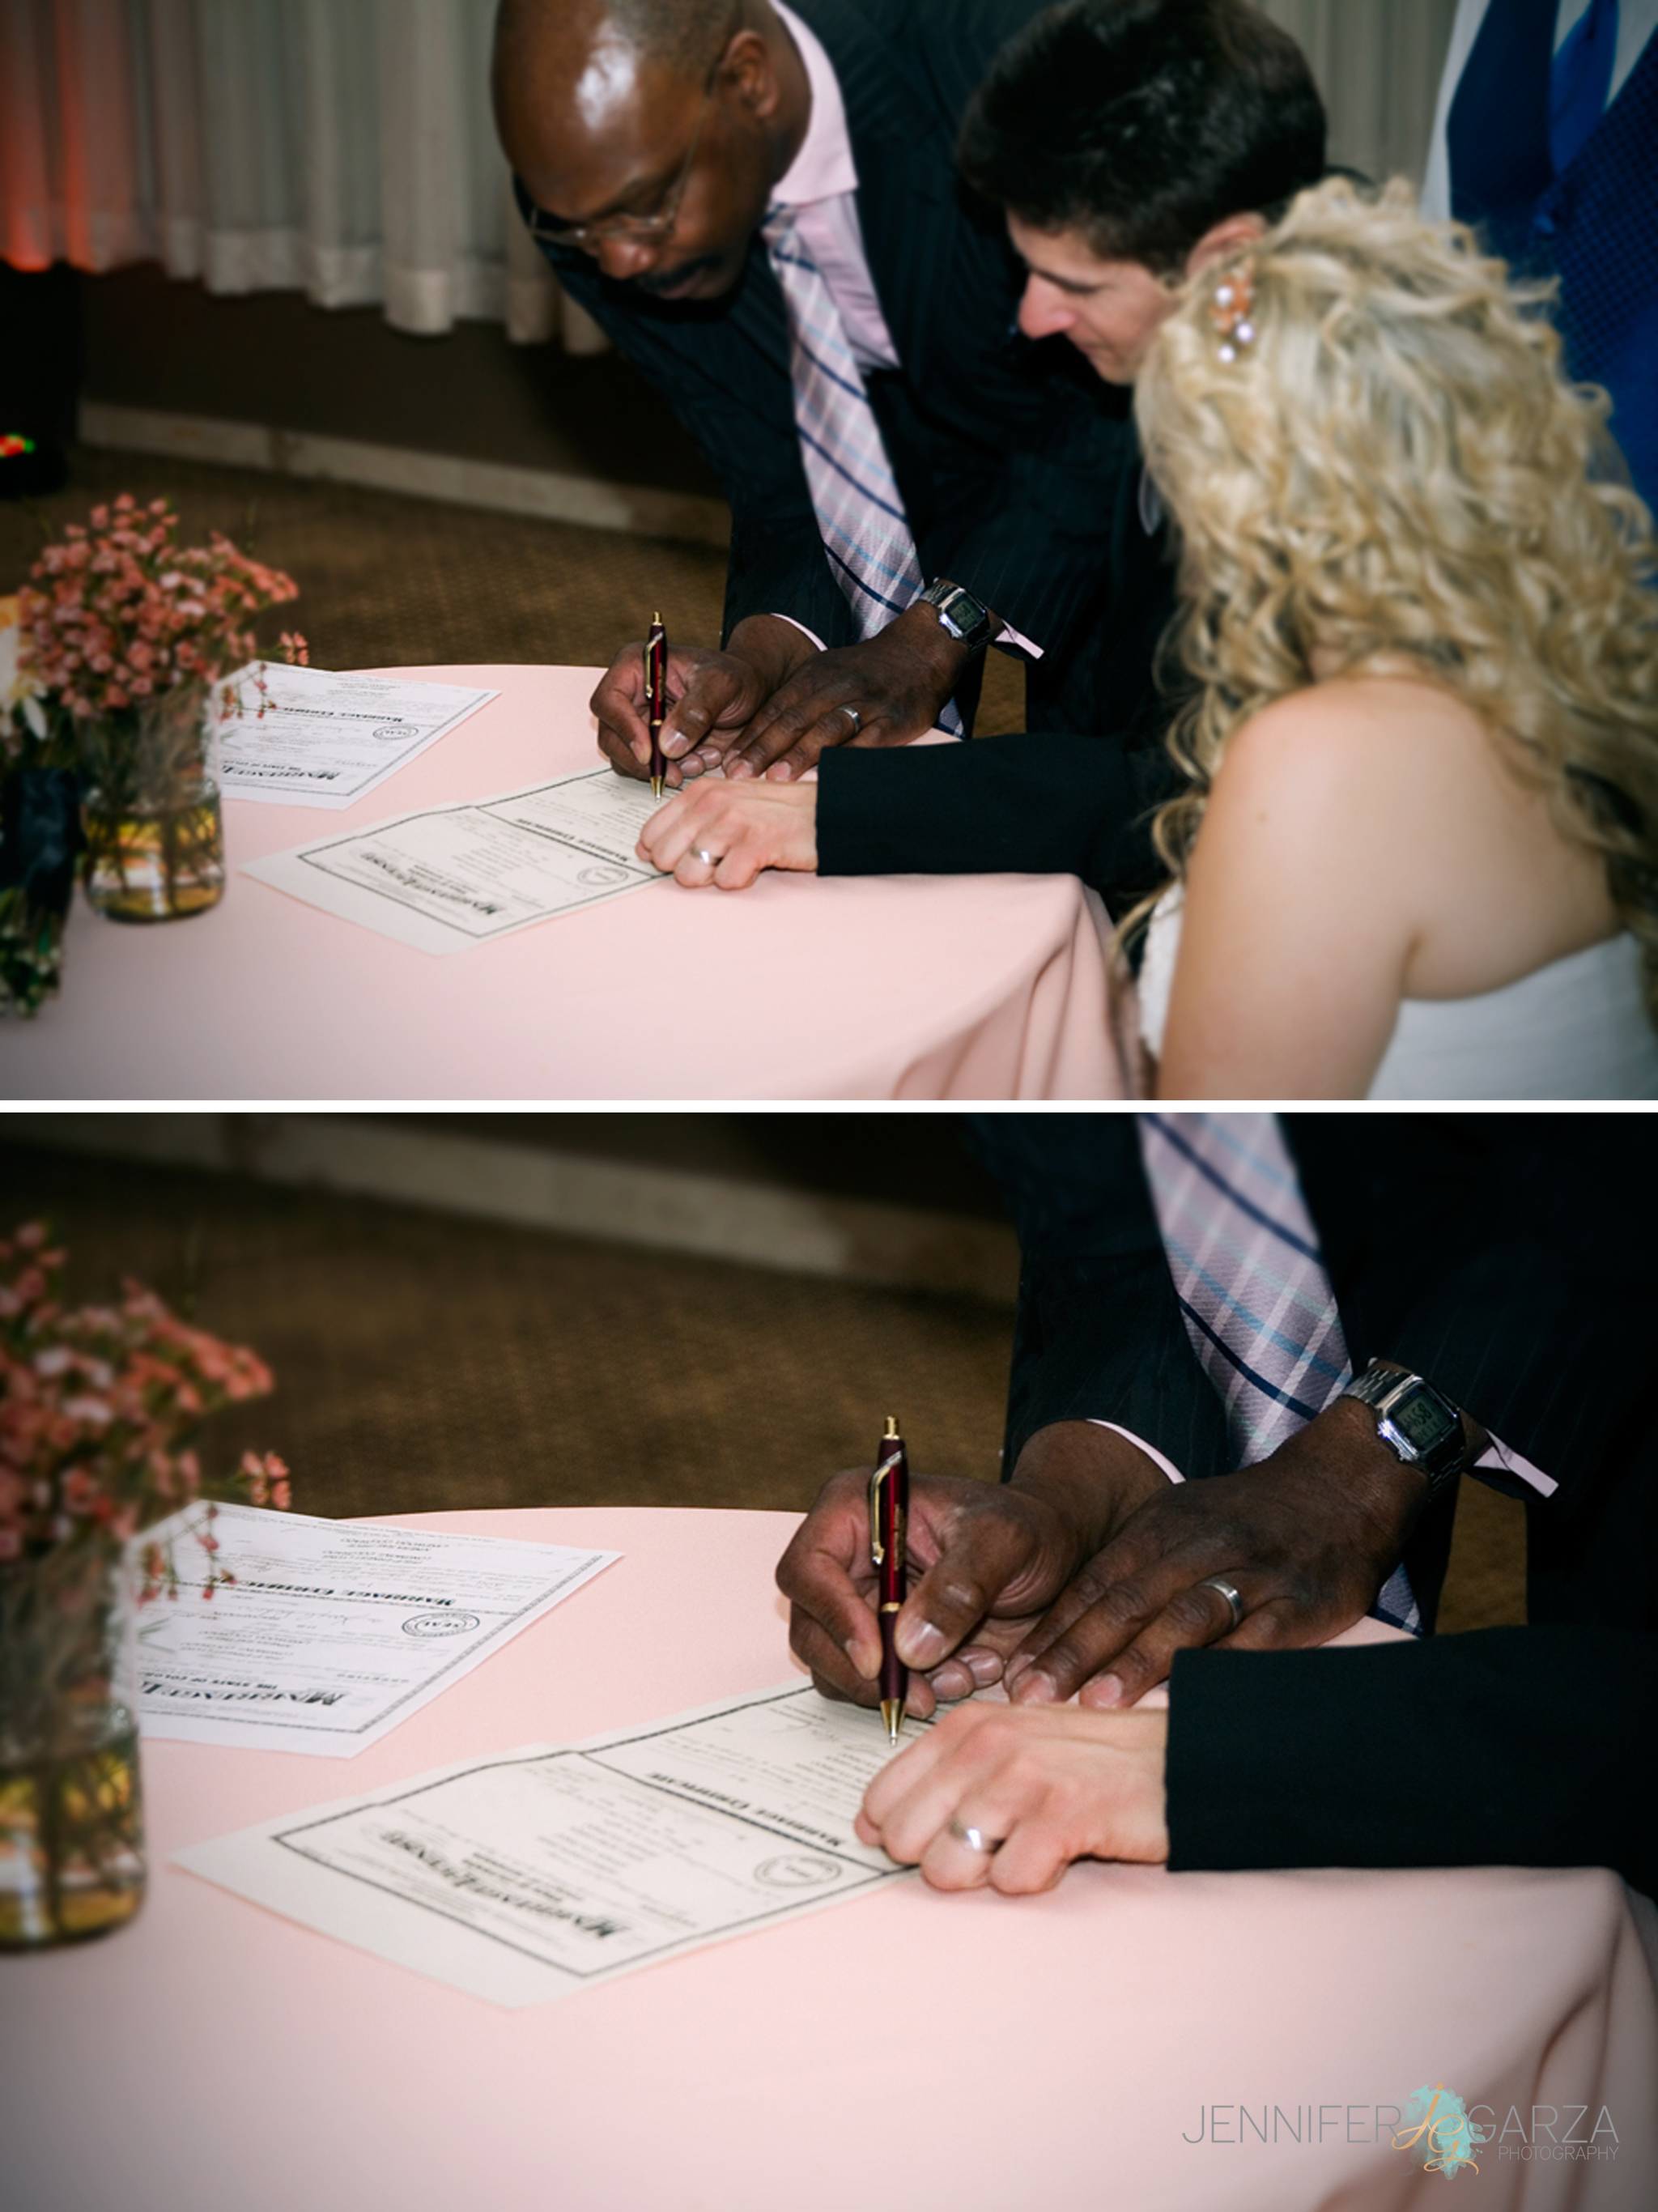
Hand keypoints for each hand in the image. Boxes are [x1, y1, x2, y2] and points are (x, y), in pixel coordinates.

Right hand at [589, 616, 815, 787]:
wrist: (750, 691)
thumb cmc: (734, 676)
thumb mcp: (721, 686)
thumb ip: (695, 712)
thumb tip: (667, 746)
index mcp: (635, 666)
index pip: (609, 700)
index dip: (623, 728)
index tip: (650, 753)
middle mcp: (629, 694)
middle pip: (610, 735)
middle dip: (641, 760)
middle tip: (673, 774)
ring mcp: (636, 720)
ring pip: (625, 757)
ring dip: (659, 769)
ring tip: (699, 761)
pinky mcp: (650, 742)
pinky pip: (647, 766)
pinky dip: (670, 772)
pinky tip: (700, 761)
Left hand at [636, 779, 816, 888]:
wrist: (832, 812)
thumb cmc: (781, 815)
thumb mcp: (730, 806)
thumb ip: (691, 823)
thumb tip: (649, 851)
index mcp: (700, 792)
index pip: (651, 835)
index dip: (666, 856)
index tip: (690, 858)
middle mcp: (711, 802)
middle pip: (665, 859)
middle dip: (689, 870)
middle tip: (722, 861)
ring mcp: (733, 820)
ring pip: (689, 874)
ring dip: (715, 878)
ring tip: (741, 861)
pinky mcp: (757, 841)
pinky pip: (726, 881)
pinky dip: (742, 882)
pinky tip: (760, 865)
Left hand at [724, 601, 971, 782]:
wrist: (919, 653)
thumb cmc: (863, 673)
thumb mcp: (824, 674)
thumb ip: (793, 703)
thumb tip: (751, 742)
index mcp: (814, 676)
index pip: (775, 708)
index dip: (751, 736)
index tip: (727, 762)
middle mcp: (837, 687)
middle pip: (795, 719)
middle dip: (765, 748)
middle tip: (739, 774)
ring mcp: (866, 704)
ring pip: (827, 729)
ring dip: (800, 755)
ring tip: (776, 778)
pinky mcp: (894, 722)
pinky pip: (867, 743)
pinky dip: (846, 760)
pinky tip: (827, 778)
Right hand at [774, 1424, 1168, 1718]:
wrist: (1051, 1552)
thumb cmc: (1026, 1527)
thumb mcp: (1003, 1543)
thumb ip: (958, 1587)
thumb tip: (909, 1647)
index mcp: (854, 1508)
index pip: (808, 1568)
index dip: (833, 1616)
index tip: (878, 1659)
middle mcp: (844, 1556)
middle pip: (811, 1628)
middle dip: (863, 1671)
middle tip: (920, 1697)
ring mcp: (856, 1601)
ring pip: (836, 1664)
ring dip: (893, 1687)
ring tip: (964, 1675)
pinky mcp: (879, 1639)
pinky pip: (873, 1682)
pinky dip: (913, 1692)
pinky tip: (966, 1673)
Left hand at [855, 1702, 1169, 1891]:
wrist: (1186, 1761)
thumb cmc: (1095, 1764)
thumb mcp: (1013, 1749)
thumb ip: (949, 1778)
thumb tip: (875, 1828)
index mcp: (965, 1727)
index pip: (881, 1799)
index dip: (898, 1836)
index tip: (936, 1843)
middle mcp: (985, 1744)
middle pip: (906, 1841)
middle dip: (942, 1861)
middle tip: (998, 1846)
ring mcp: (1023, 1775)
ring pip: (948, 1867)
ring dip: (989, 1876)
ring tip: (1032, 1848)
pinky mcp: (1064, 1812)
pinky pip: (1011, 1881)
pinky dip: (1036, 1882)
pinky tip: (1065, 1855)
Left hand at [1002, 1396, 1430, 1710]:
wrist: (1340, 1490)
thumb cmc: (1244, 1520)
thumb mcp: (1179, 1523)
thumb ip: (1129, 1572)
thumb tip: (1058, 1635)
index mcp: (1162, 1526)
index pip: (1095, 1583)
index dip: (1053, 1631)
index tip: (1011, 1674)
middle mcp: (1200, 1545)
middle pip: (1128, 1602)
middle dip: (1077, 1653)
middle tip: (1032, 1696)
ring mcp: (1251, 1575)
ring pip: (1185, 1619)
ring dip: (1138, 1663)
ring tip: (1097, 1702)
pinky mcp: (1300, 1606)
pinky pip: (1255, 1642)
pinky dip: (1218, 1672)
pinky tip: (1187, 1702)